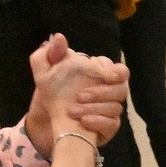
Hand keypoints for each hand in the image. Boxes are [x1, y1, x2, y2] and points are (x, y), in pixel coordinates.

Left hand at [22, 33, 128, 151]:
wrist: (43, 122)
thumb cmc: (50, 94)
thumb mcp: (44, 72)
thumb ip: (50, 54)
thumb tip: (60, 37)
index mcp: (99, 76)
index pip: (120, 71)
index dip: (117, 73)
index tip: (106, 76)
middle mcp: (109, 93)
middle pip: (122, 90)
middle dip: (102, 93)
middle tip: (79, 96)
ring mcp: (109, 112)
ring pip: (116, 108)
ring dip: (94, 108)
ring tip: (72, 111)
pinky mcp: (107, 129)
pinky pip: (112, 125)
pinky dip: (97, 122)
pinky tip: (82, 121)